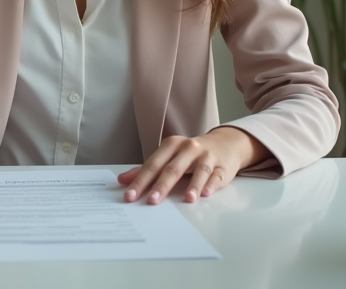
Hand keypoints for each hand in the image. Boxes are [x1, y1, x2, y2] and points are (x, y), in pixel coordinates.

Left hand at [117, 127, 267, 203]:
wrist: (223, 144)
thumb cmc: (190, 153)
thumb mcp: (168, 156)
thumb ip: (146, 169)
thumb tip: (122, 180)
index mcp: (171, 145)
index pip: (153, 164)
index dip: (140, 181)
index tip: (130, 195)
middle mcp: (189, 148)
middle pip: (173, 168)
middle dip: (161, 185)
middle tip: (151, 201)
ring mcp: (207, 157)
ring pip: (198, 171)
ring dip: (192, 185)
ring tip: (187, 199)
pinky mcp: (222, 166)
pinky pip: (216, 176)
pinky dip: (211, 185)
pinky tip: (206, 194)